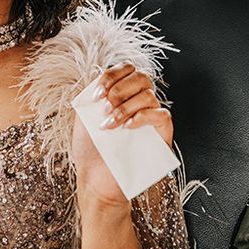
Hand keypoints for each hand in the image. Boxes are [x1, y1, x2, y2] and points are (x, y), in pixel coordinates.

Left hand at [71, 62, 172, 206]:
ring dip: (125, 108)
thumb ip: (95, 94)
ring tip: (110, 125)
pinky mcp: (162, 133)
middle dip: (119, 90)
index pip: (126, 69)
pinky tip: (127, 128)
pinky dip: (142, 117)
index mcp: (122, 94)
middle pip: (141, 77)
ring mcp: (151, 117)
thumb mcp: (86, 115)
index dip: (111, 77)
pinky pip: (161, 115)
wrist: (97, 179)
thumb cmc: (92, 149)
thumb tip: (100, 78)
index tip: (96, 95)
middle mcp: (139, 102)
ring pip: (148, 95)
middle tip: (104, 109)